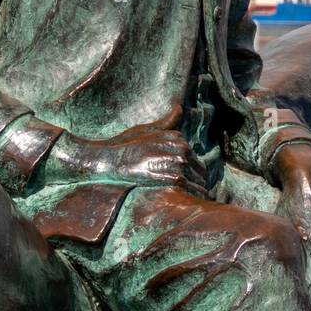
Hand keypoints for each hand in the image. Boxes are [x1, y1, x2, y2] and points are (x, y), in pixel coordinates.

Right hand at [42, 107, 212, 196]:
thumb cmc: (126, 145)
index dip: (192, 172)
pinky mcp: (173, 178)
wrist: (110, 160)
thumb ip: (167, 122)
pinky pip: (192, 190)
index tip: (186, 181)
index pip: (195, 159)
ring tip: (186, 201)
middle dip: (196, 182)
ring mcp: (178, 163)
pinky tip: (184, 202)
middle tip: (186, 194)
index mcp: (178, 139)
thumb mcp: (147, 130)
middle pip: (201, 171)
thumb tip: (179, 108)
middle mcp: (182, 149)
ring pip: (199, 182)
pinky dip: (192, 197)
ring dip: (195, 192)